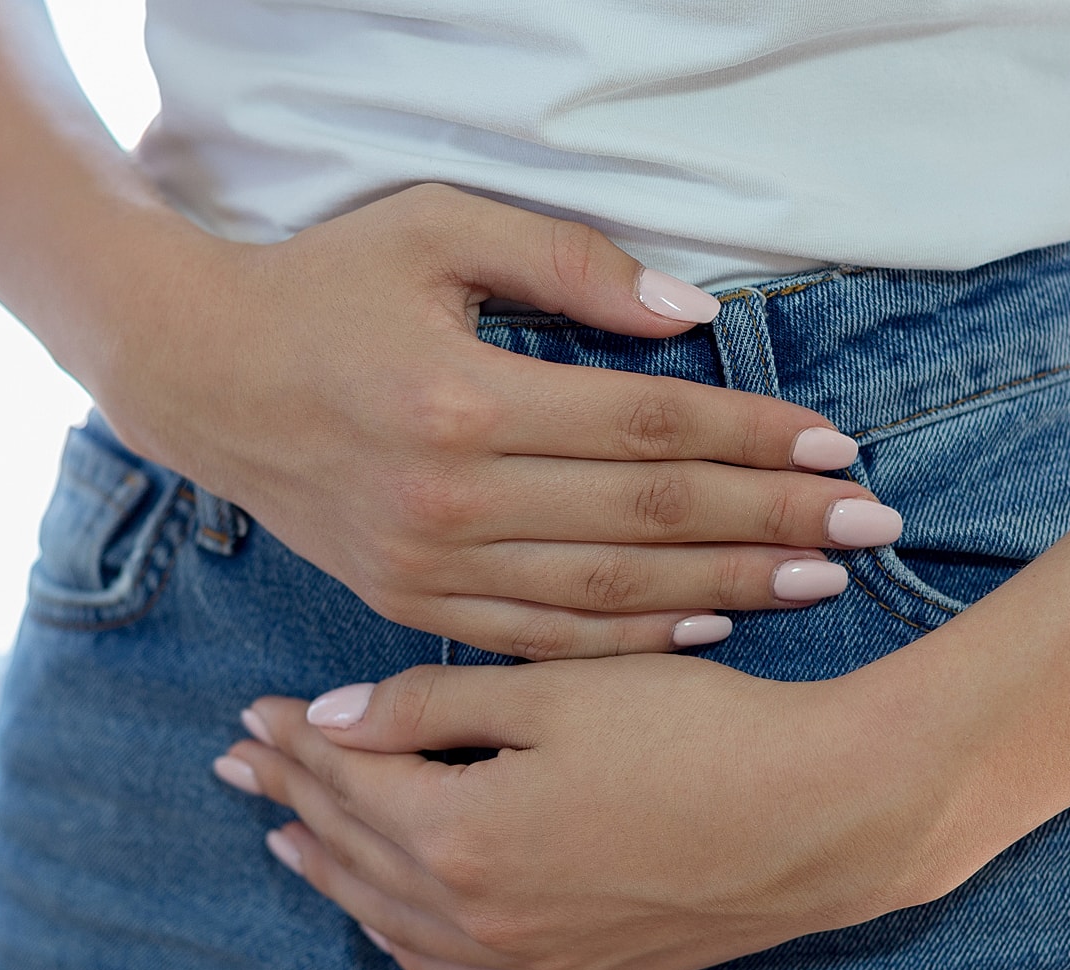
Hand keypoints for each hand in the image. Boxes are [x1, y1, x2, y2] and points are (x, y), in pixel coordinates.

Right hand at [92, 184, 900, 659]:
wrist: (197, 376)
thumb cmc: (322, 286)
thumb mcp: (435, 231)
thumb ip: (567, 266)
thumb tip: (688, 314)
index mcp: (463, 401)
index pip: (649, 425)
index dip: (754, 435)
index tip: (839, 446)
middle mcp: (449, 499)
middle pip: (648, 517)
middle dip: (773, 521)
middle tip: (872, 526)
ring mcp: (426, 565)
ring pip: (608, 592)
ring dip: (725, 588)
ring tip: (819, 582)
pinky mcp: (406, 601)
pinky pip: (540, 637)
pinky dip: (630, 639)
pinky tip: (706, 629)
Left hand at [213, 655, 990, 969]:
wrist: (825, 815)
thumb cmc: (698, 731)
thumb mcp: (556, 690)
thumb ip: (430, 706)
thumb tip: (329, 717)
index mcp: (462, 834)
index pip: (346, 783)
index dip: (295, 742)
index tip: (254, 710)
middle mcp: (481, 913)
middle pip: (356, 852)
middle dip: (292, 801)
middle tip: (241, 764)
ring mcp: (532, 957)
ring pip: (393, 922)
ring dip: (333, 874)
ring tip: (287, 838)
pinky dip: (403, 941)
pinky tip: (389, 919)